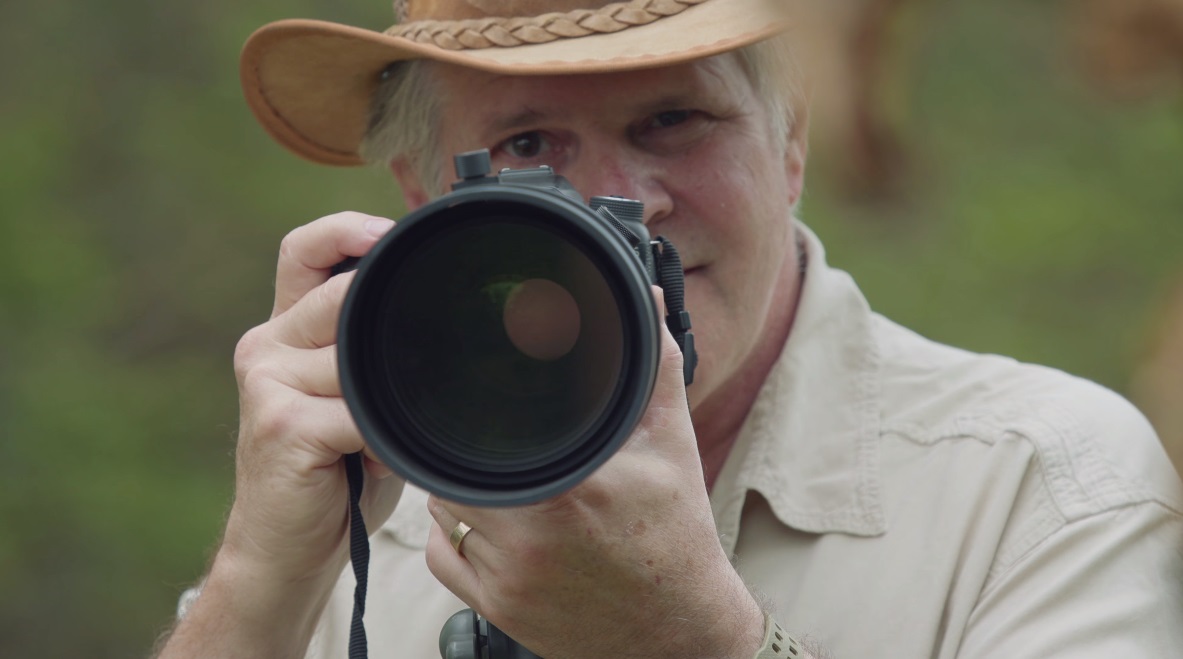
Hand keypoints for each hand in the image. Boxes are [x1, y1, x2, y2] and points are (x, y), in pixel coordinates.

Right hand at [223, 211, 404, 586]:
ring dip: (388, 395)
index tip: (394, 234)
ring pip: (354, 355)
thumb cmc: (333, 472)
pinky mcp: (282, 425)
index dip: (347, 230)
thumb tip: (439, 319)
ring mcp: (269, 383)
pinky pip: (355, 410)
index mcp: (285, 331)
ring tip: (391, 429)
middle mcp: (267, 346)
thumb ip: (374, 354)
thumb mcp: (356, 398)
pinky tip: (381, 452)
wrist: (285, 548)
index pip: (305, 251)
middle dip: (388, 324)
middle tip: (425, 356)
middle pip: (339, 295)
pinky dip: (381, 434)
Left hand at [425, 290, 764, 658]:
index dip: (471, 408)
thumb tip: (650, 302)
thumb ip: (655, 368)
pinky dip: (455, 537)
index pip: (478, 430)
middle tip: (499, 440)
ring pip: (440, 509)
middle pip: (451, 466)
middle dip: (469, 448)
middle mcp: (528, 534)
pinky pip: (441, 556)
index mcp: (568, 486)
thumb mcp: (671, 446)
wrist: (678, 633)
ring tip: (506, 481)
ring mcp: (506, 577)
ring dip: (459, 490)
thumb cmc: (674, 535)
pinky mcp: (495, 608)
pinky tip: (494, 527)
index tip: (479, 400)